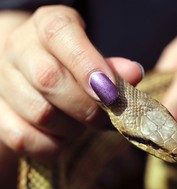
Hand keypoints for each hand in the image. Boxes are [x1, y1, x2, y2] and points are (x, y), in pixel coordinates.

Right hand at [0, 5, 142, 157]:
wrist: (33, 71)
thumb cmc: (72, 65)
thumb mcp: (94, 57)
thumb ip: (112, 66)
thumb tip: (134, 73)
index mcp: (47, 25)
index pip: (60, 35)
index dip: (88, 64)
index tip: (111, 92)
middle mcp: (19, 48)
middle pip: (49, 79)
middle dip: (87, 108)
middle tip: (107, 119)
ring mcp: (3, 81)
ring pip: (39, 112)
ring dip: (72, 128)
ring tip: (84, 125)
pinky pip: (22, 138)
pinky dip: (51, 146)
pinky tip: (63, 138)